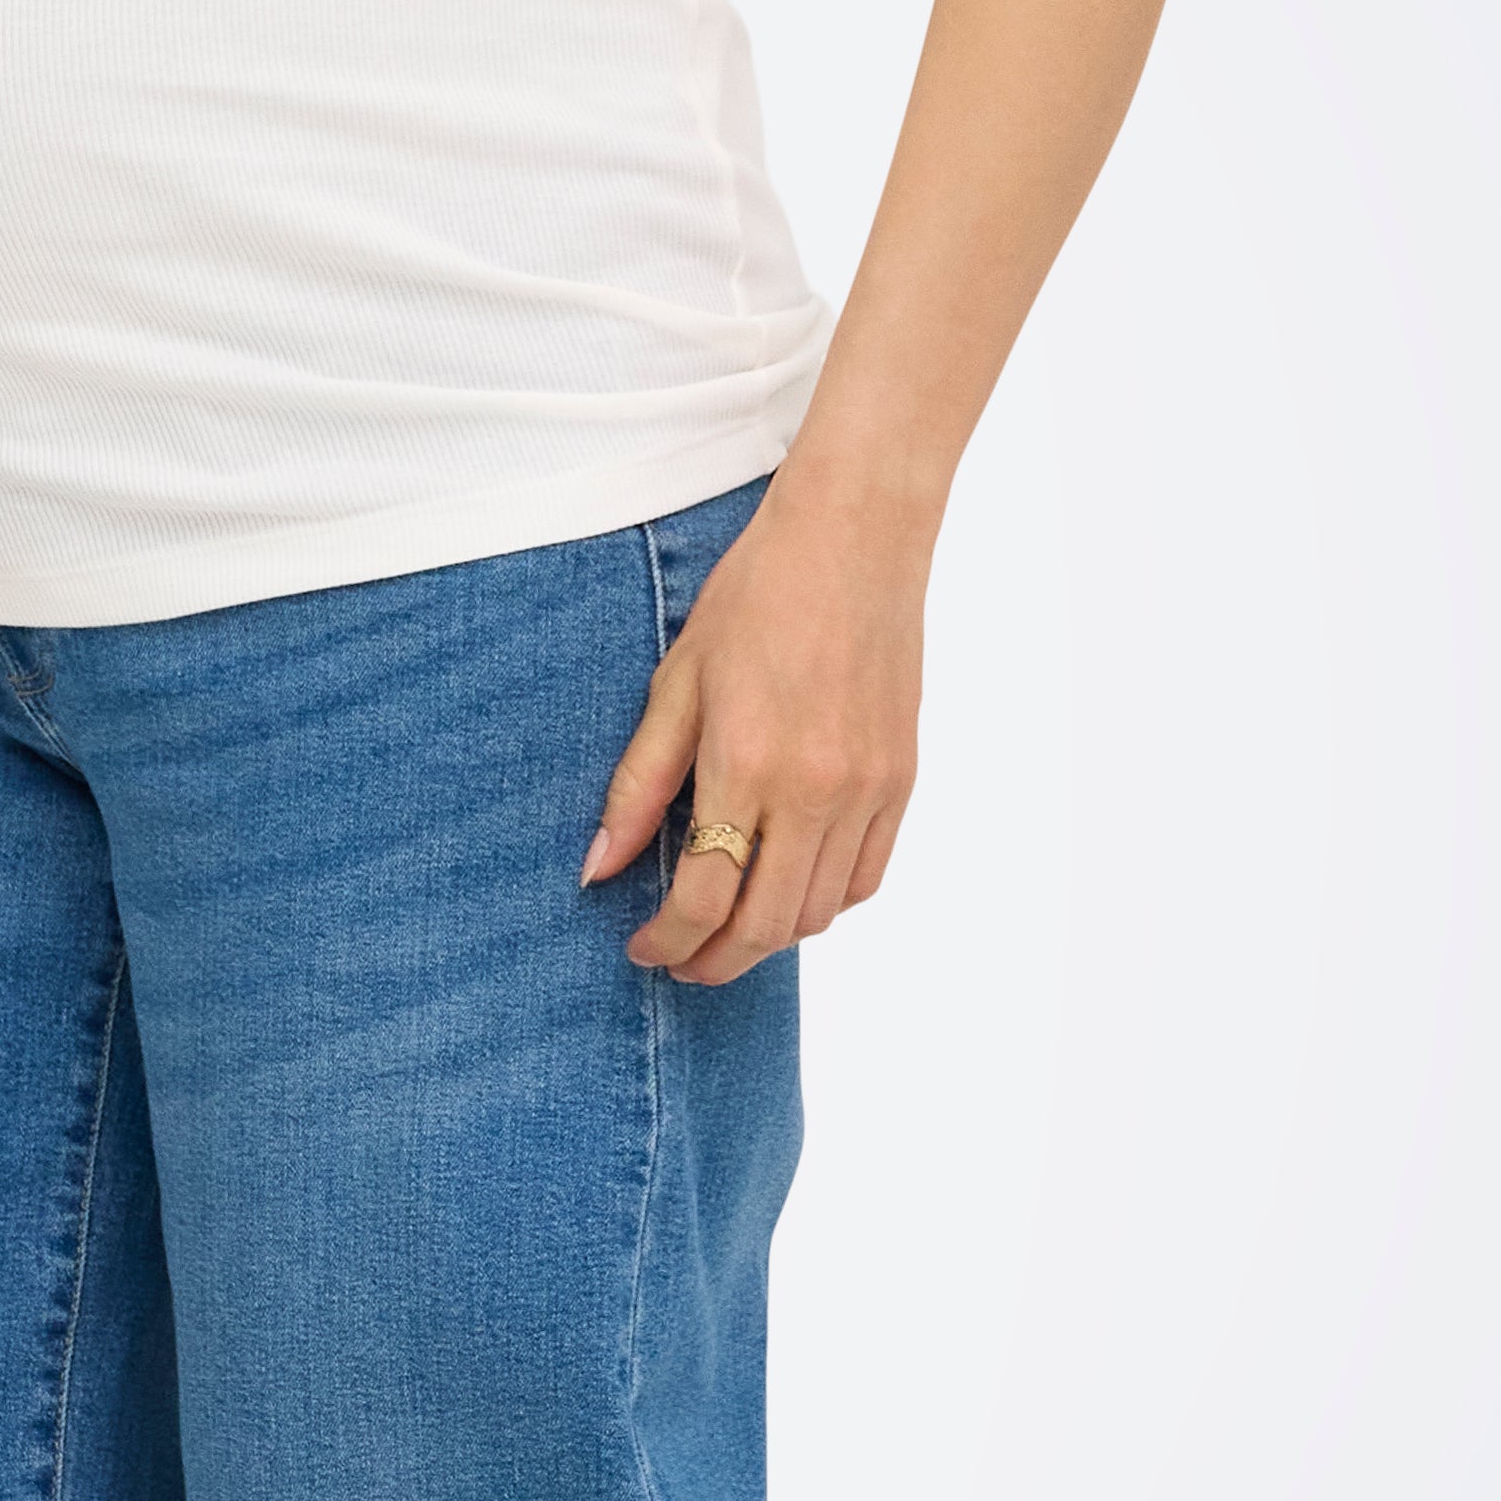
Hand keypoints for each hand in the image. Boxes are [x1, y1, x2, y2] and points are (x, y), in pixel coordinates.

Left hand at [581, 487, 927, 979]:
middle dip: (714, 960)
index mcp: (746, 764)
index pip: (704, 897)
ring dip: (768, 936)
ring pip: (818, 913)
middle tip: (681, 961)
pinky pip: (865, 878)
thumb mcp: (676, 683)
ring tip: (729, 925)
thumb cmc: (758, 595)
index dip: (668, 941)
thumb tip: (598, 867)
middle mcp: (814, 790)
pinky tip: (788, 887)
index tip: (645, 950)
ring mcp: (867, 790)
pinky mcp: (902, 781)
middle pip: (765, 926)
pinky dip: (824, 902)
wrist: (854, 539)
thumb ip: (640, 784)